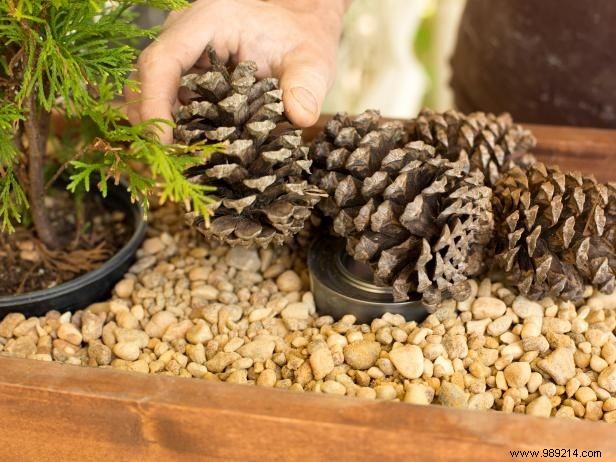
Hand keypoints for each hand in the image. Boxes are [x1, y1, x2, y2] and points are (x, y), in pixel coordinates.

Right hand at [125, 0, 348, 142]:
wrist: (298, 27)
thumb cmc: (302, 39)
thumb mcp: (312, 62)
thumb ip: (307, 87)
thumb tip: (301, 117)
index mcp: (207, 22)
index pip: (162, 62)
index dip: (154, 105)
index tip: (162, 144)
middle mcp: (184, 34)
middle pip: (145, 79)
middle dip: (150, 124)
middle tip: (167, 166)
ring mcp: (181, 53)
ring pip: (149, 92)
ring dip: (158, 129)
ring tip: (177, 164)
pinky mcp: (185, 73)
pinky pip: (166, 100)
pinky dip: (172, 127)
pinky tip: (188, 153)